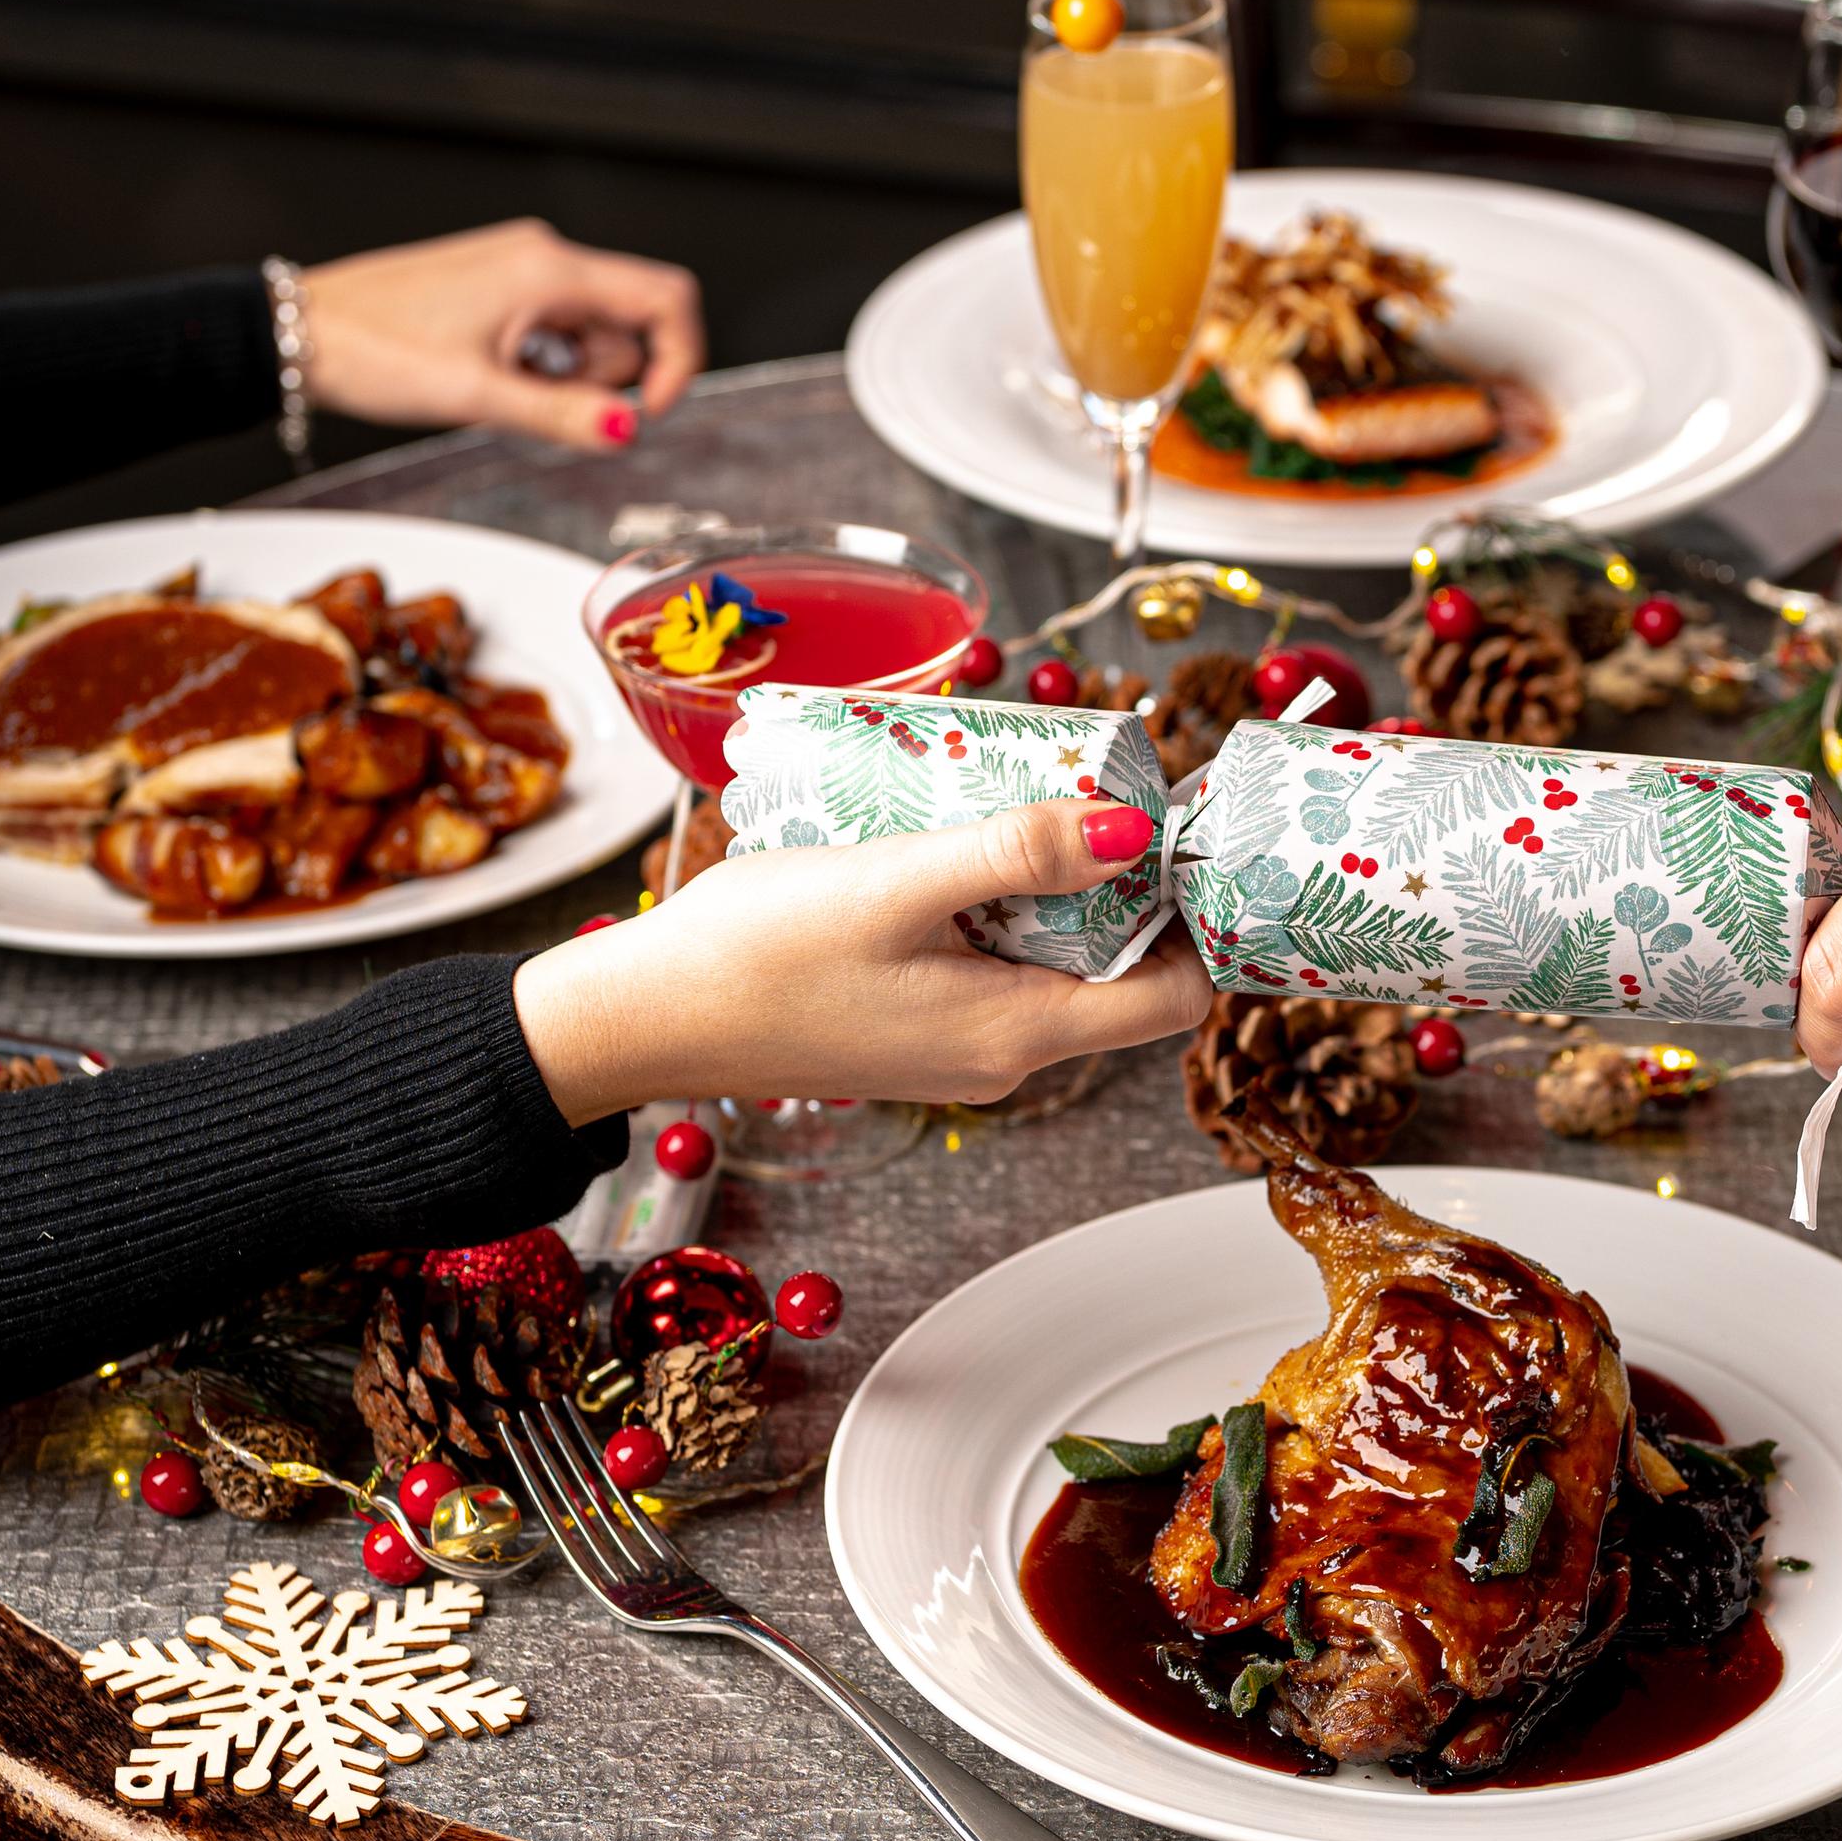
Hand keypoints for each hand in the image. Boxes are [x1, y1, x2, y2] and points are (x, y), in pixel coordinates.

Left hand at [296, 219, 702, 451]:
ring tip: (499, 385)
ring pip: (591, 329)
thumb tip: (626, 432)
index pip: (666, 299)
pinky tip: (489, 372)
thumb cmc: (376, 351)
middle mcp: (543, 256)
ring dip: (566, 373)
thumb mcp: (477, 396)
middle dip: (603, 377)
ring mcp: (521, 266)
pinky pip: (554, 327)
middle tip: (535, 398)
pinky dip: (539, 361)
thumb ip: (563, 416)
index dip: (679, 360)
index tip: (645, 413)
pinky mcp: (500, 283)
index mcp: (549, 270)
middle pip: (631, 321)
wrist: (302, 331)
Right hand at [511, 799, 1209, 1122]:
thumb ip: (1022, 854)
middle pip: (1117, 969)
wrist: (646, 1016)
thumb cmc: (760, 953)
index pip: (1174, 997)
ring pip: (1050, 959)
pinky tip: (947, 846)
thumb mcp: (901, 881)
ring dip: (1049, 885)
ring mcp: (957, 1046)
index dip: (1195, 918)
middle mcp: (1003, 1055)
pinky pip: (990, 962)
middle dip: (1120, 882)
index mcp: (1021, 1033)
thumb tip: (1138, 833)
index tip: (1181, 831)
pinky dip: (992, 904)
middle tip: (1094, 785)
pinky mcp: (914, 1026)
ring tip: (1016, 801)